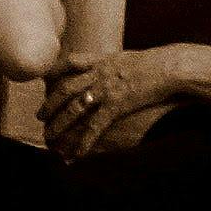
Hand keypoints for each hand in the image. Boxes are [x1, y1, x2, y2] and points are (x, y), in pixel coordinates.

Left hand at [45, 45, 210, 158]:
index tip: (43, 80)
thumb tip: (109, 67)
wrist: (171, 66)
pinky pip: (95, 126)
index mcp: (102, 59)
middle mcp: (99, 73)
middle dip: (50, 103)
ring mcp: (106, 89)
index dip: (53, 71)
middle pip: (65, 88)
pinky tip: (78, 152)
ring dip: (59, 123)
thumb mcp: (129, 57)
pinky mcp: (117, 104)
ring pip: (73, 107)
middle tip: (40, 115)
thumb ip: (114, 63)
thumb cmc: (156, 63)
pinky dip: (84, 141)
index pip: (69, 62)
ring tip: (50, 135)